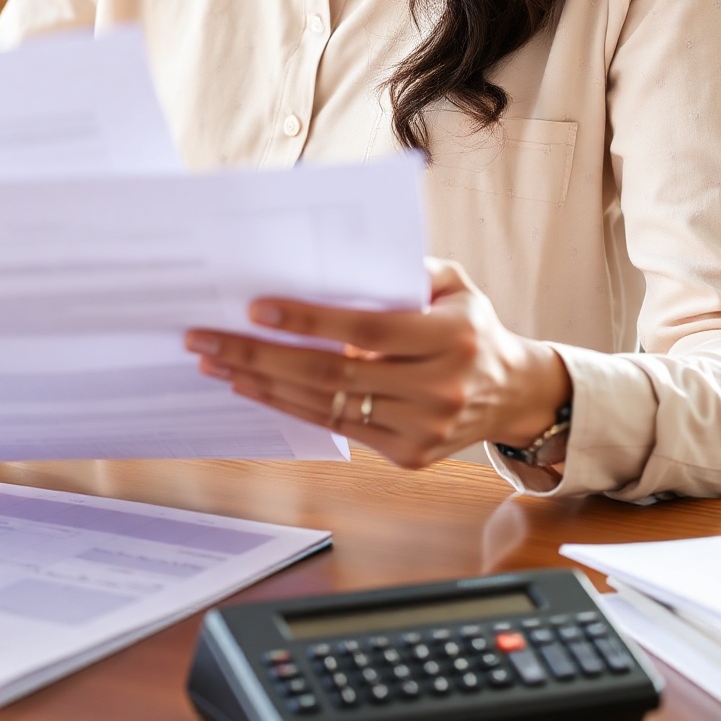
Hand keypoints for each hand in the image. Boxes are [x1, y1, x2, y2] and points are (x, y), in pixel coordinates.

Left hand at [184, 260, 572, 470]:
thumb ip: (401, 271)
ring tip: (216, 363)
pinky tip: (253, 386)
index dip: (308, 320)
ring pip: (326, 405)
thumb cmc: (470, 326)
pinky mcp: (408, 455)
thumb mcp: (452, 284)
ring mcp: (422, 429)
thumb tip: (331, 264)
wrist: (513, 393)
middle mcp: (438, 389)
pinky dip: (288, 406)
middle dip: (260, 355)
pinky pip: (336, 428)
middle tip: (207, 338)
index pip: (365, 330)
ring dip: (263, 383)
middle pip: (331, 372)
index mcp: (449, 339)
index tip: (256, 308)